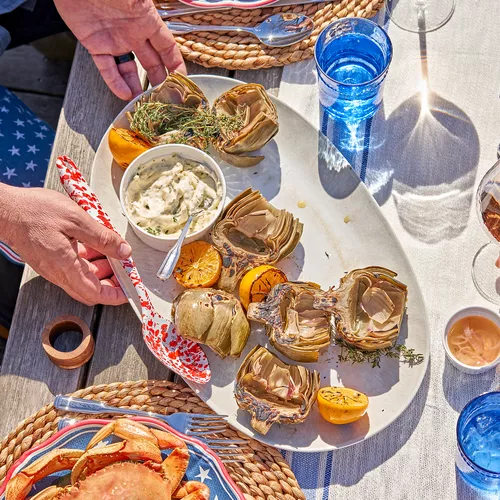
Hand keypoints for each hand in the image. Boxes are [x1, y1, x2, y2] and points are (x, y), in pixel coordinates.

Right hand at [0, 185, 131, 305]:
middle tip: (126, 271)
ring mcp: (52, 267)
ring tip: (115, 255)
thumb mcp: (76, 219)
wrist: (6, 208)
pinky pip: (73, 268)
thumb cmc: (34, 210)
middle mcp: (58, 272)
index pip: (95, 293)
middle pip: (90, 289)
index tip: (129, 292)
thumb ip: (102, 237)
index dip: (115, 296)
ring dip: (101, 271)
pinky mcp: (49, 260)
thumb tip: (123, 251)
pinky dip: (88, 261)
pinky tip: (96, 246)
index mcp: (65, 266)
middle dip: (111, 283)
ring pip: (82, 278)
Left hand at [53, 0, 185, 99]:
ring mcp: (114, 40)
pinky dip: (115, 82)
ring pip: (129, 70)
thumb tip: (168, 32)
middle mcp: (133, 32)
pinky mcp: (95, 44)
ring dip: (136, 87)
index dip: (176, 64)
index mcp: (147, 20)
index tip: (182, 80)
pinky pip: (107, 68)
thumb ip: (151, 10)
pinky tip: (123, 93)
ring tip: (143, 103)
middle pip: (151, 62)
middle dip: (159, 81)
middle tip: (165, 97)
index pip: (167, 47)